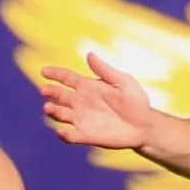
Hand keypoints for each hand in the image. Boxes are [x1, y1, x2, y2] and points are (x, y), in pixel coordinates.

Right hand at [39, 53, 154, 149]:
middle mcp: (81, 102)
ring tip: (48, 108)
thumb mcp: (123, 81)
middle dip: (50, 92)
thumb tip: (89, 54)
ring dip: (52, 111)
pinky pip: (71, 136)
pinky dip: (64, 135)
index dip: (54, 74)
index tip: (44, 71)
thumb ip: (105, 70)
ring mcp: (82, 119)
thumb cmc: (136, 101)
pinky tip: (61, 131)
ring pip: (60, 114)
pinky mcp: (87, 135)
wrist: (145, 126)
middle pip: (59, 95)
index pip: (66, 78)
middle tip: (44, 90)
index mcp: (88, 87)